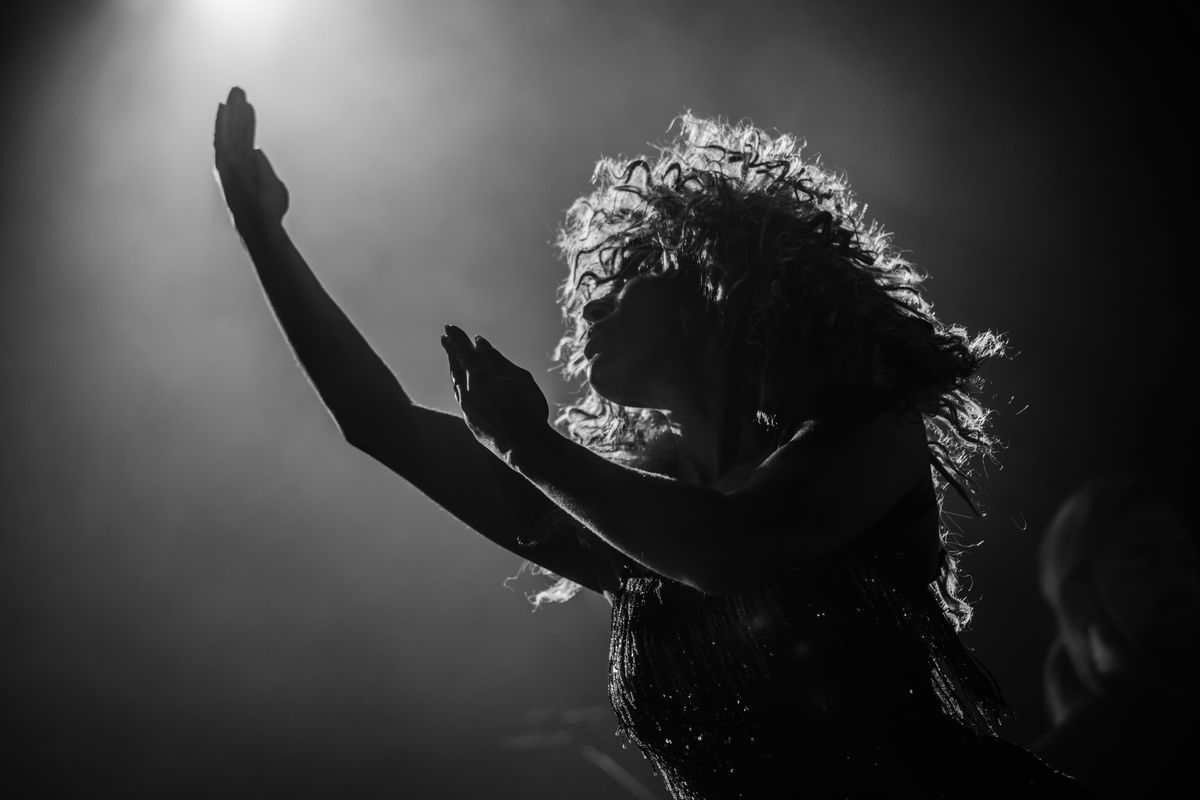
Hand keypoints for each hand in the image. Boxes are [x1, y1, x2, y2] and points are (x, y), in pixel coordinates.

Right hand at [213, 87, 288, 234]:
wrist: (264, 226)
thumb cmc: (269, 212)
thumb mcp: (273, 184)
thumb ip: (264, 167)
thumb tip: (255, 149)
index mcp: (244, 169)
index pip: (244, 140)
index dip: (245, 122)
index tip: (248, 106)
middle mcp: (233, 165)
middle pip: (236, 132)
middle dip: (236, 111)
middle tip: (238, 89)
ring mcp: (229, 165)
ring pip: (229, 131)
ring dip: (231, 111)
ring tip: (236, 91)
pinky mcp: (226, 166)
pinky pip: (224, 138)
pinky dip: (224, 122)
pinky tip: (225, 107)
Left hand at [441, 324, 552, 465]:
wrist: (526, 446)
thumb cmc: (529, 408)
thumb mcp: (519, 377)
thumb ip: (496, 359)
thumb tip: (479, 343)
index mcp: (479, 375)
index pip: (463, 350)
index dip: (456, 337)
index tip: (449, 327)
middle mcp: (467, 391)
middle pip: (455, 366)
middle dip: (451, 351)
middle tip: (444, 338)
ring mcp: (467, 408)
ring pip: (456, 384)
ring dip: (454, 369)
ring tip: (453, 360)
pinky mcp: (470, 422)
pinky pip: (461, 398)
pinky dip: (461, 386)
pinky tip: (464, 386)